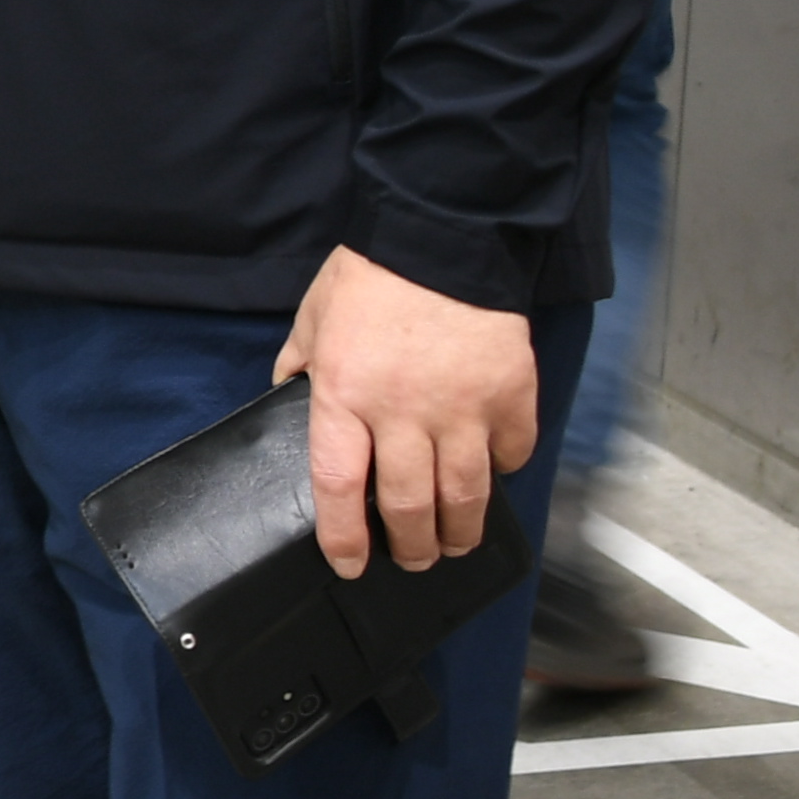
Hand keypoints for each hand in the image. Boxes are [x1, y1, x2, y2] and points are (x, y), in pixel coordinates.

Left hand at [273, 245, 538, 575]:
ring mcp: (462, 407)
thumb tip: (288, 395)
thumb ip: (299, 365)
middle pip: (409, 506)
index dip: (344, 538)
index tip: (349, 565)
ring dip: (460, 531)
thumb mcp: (313, 318)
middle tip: (411, 560)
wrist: (442, 233)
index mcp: (344, 395)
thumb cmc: (371, 276)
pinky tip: (491, 476)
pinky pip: (511, 452)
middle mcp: (402, 412)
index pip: (339, 488)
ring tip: (453, 544)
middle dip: (411, 548)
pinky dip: (502, 471)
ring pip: (465, 495)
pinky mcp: (510, 394)